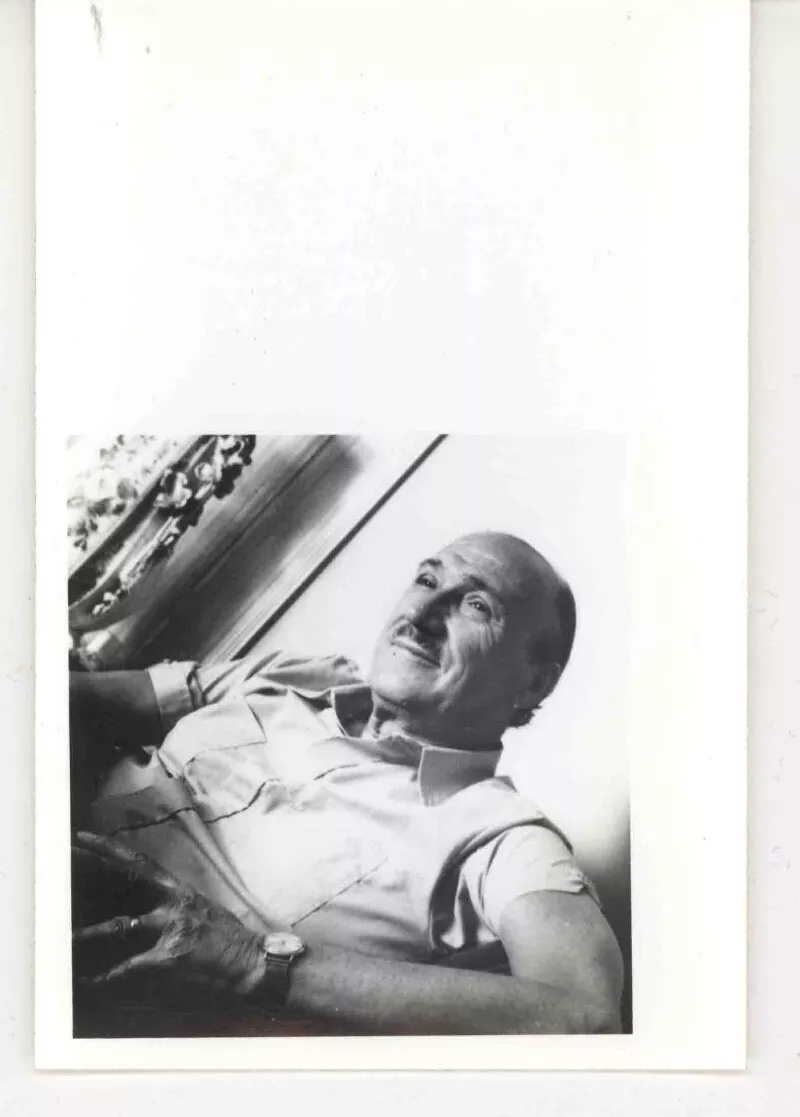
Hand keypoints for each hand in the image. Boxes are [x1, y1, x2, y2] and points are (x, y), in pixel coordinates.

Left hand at [72, 832, 266, 1000]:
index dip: (110, 848)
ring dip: (88, 932)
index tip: (85, 837)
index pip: (141, 863)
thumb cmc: (228, 939)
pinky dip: (106, 976)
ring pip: (119, 926)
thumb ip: (174, 905)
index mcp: (180, 891)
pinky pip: (128, 968)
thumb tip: (146, 904)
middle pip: (125, 881)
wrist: (253, 963)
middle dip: (92, 867)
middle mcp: (172, 904)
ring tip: (63, 936)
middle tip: (64, 857)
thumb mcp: (202, 910)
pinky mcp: (168, 960)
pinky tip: (89, 981)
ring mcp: (170, 930)